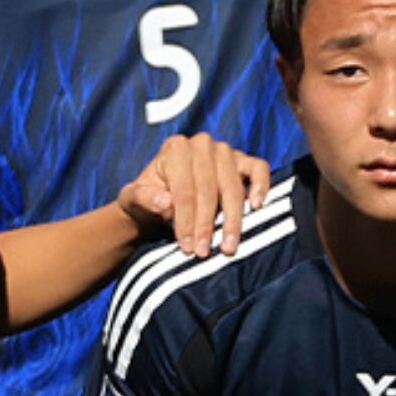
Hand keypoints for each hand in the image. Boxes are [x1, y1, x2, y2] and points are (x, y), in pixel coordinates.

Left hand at [127, 130, 267, 255]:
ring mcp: (225, 151)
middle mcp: (202, 144)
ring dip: (232, 219)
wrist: (162, 198)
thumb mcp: (133, 199)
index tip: (187, 246)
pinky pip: (259, 168)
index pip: (184, 188)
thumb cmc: (149, 198)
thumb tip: (166, 202)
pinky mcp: (244, 160)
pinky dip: (261, 185)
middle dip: (206, 224)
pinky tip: (256, 207)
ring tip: (228, 246)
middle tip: (204, 252)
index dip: (186, 219)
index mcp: (175, 148)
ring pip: (233, 185)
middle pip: (209, 188)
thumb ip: (144, 198)